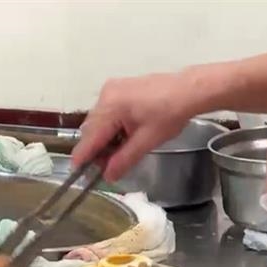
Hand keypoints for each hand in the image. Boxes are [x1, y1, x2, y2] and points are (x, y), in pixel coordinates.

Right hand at [73, 73, 198, 181]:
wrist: (189, 89)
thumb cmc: (171, 114)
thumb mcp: (147, 141)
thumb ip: (124, 160)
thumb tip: (108, 177)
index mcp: (111, 106)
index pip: (91, 137)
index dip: (83, 157)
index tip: (77, 173)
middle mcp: (105, 95)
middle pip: (92, 129)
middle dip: (97, 149)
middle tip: (108, 167)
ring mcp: (111, 90)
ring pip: (98, 121)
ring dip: (104, 139)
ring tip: (119, 153)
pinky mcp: (118, 89)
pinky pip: (106, 112)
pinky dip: (110, 127)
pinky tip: (123, 136)